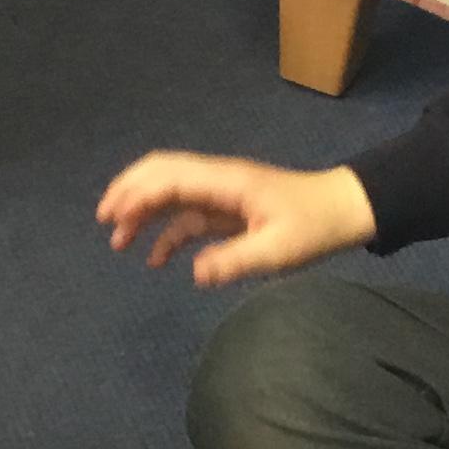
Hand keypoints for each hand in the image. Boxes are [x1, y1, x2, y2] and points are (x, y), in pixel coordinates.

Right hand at [95, 153, 376, 287]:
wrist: (345, 211)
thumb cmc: (315, 226)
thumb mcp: (278, 251)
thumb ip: (235, 261)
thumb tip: (193, 274)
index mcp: (225, 182)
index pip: (169, 178)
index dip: (137, 194)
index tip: (112, 218)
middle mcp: (218, 181)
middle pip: (161, 174)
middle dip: (128, 193)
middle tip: (103, 220)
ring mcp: (222, 194)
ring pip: (171, 195)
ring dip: (143, 214)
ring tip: (119, 244)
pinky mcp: (228, 211)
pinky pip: (188, 216)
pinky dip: (168, 233)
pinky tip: (156, 259)